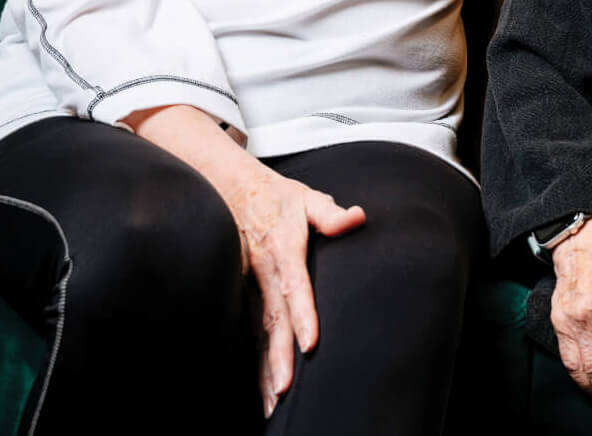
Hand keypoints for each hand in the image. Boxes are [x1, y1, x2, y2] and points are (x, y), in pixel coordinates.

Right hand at [211, 156, 366, 415]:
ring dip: (264, 367)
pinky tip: (262, 388)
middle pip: (272, 319)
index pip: (294, 285)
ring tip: (272, 401)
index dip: (302, 313)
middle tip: (284, 388)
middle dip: (278, 355)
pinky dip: (255, 362)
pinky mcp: (243, 295)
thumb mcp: (307, 198)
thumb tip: (357, 217)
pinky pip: (249, 333)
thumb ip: (330, 213)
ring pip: (257, 333)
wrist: (234, 191)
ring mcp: (249, 286)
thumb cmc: (278, 198)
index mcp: (283, 249)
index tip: (310, 341)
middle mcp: (263, 272)